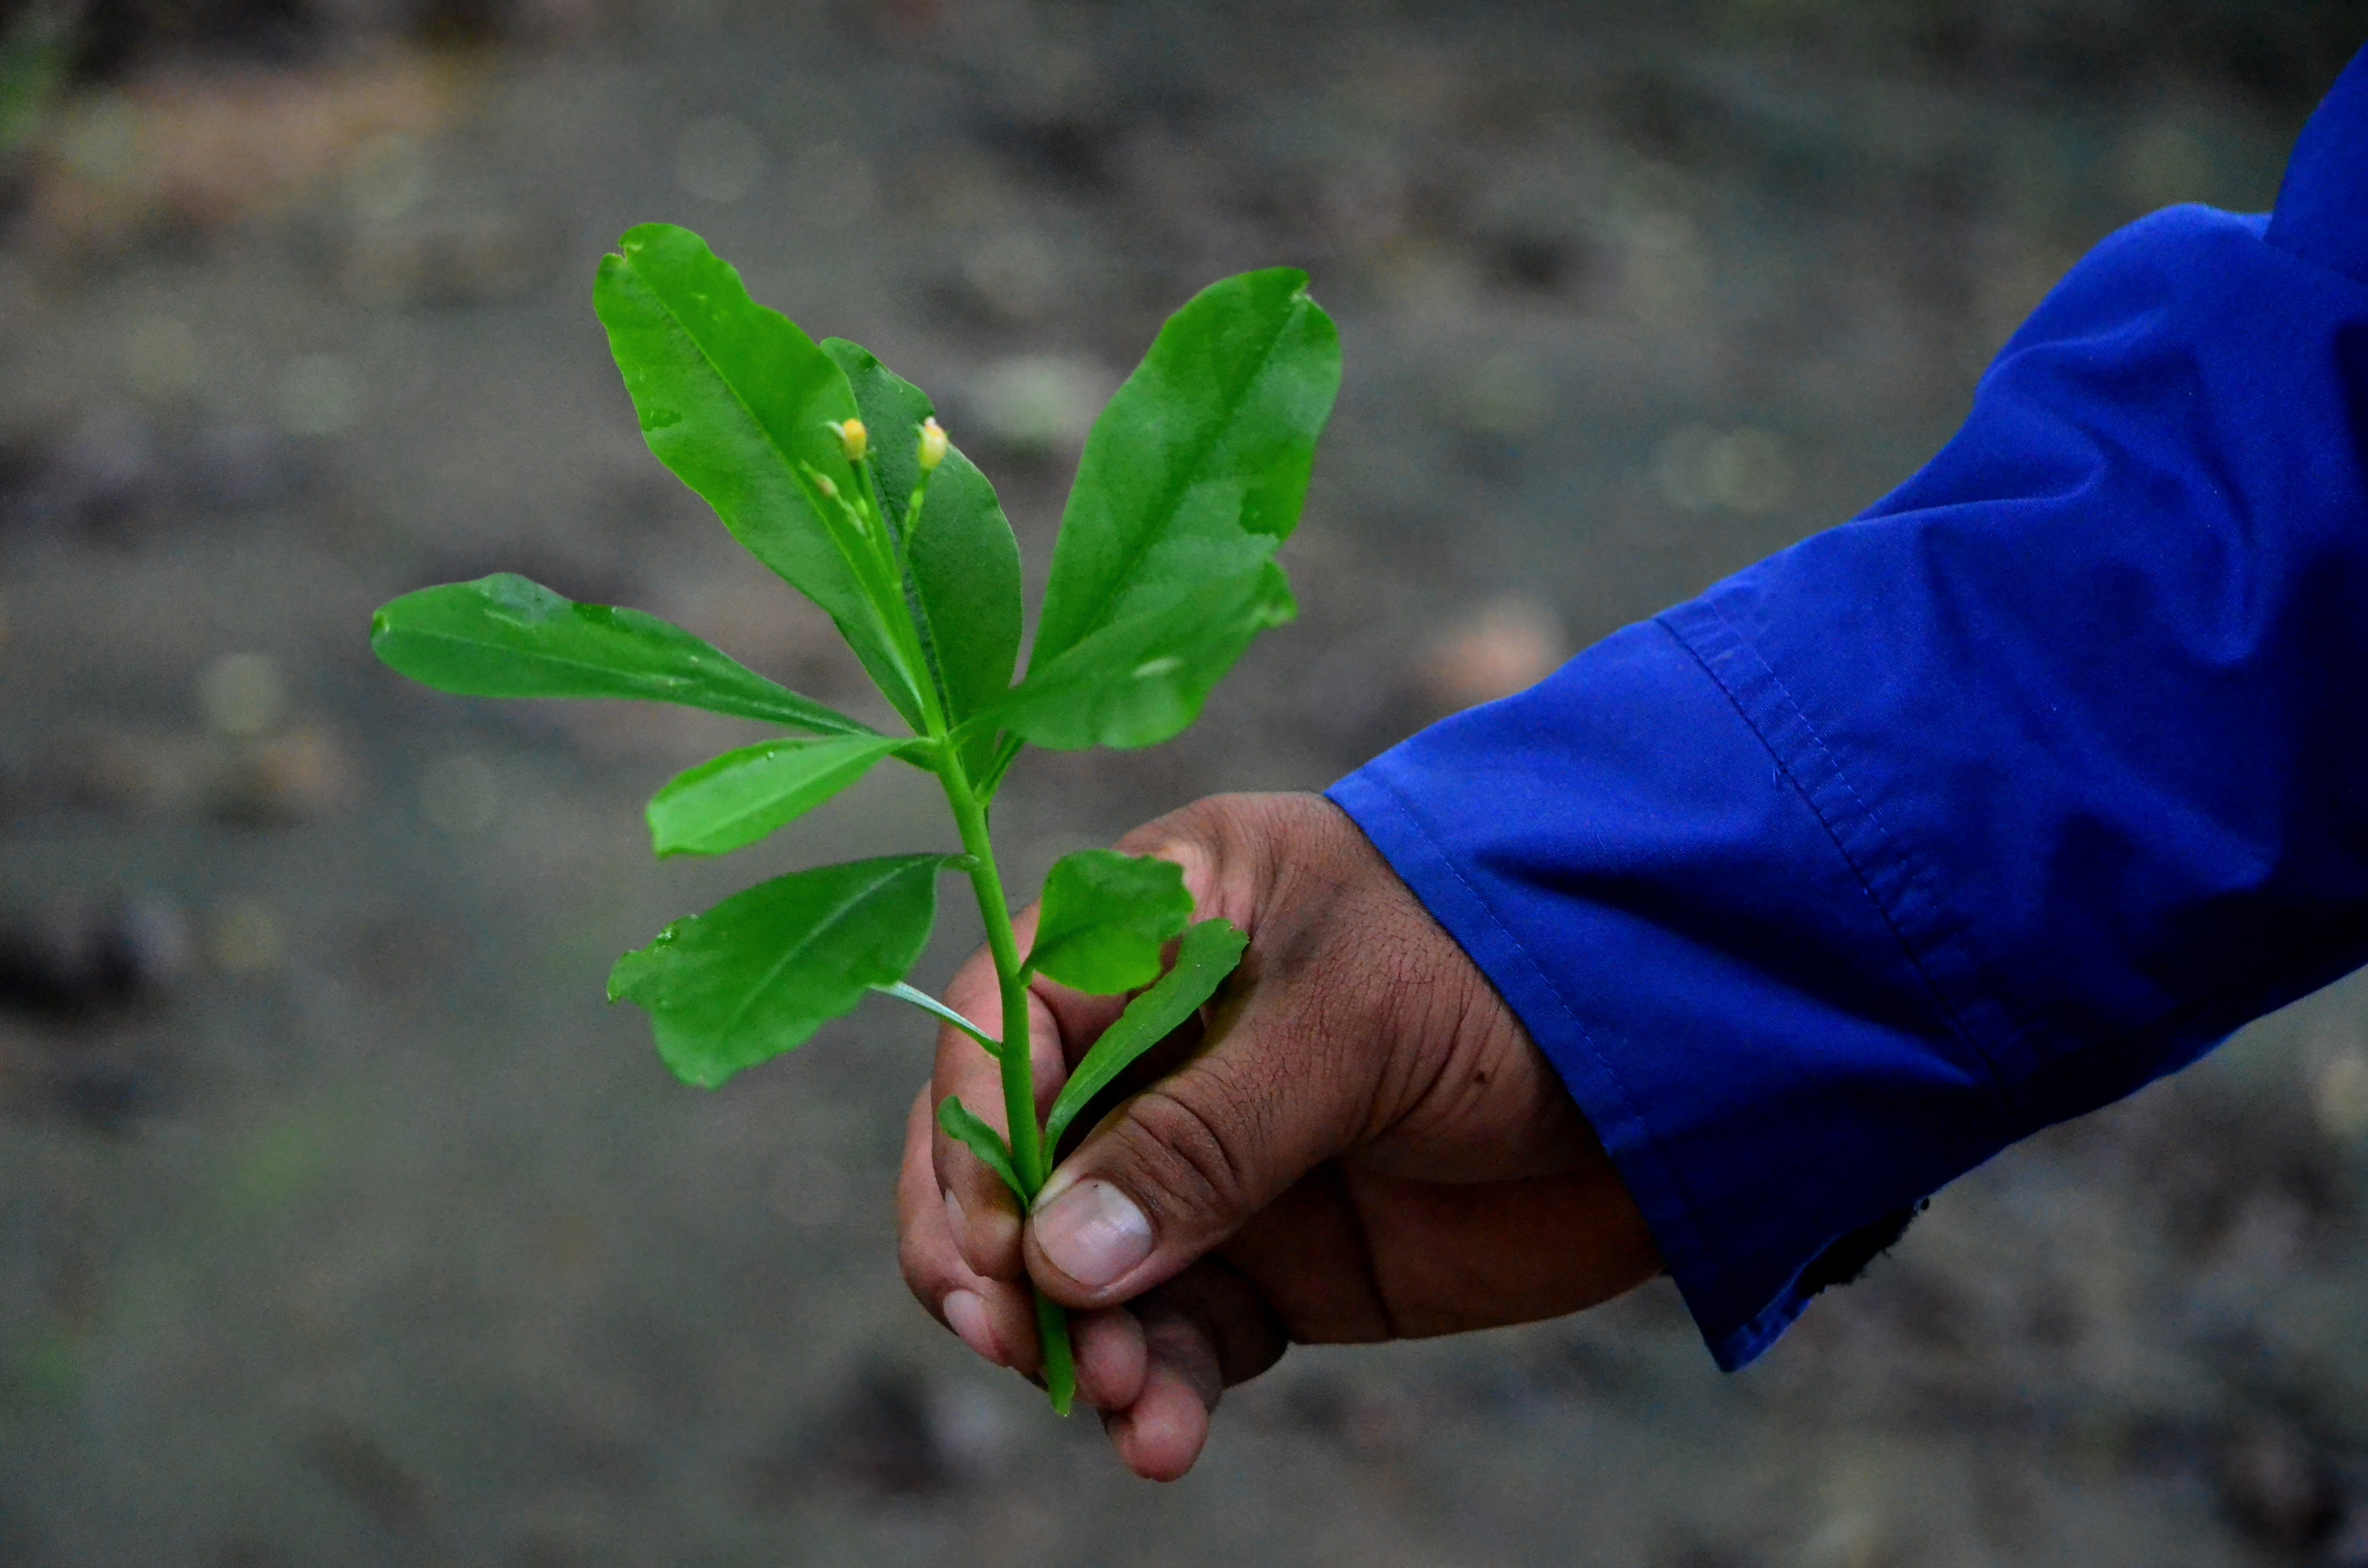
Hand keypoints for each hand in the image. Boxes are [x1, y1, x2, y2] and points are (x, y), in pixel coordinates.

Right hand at [897, 792, 1660, 1479]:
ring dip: (1085, 1344)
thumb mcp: (1346, 1027)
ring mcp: (1216, 1162)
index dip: (971, 1140)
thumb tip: (1056, 1260)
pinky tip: (1162, 1439)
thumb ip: (1201, 1139)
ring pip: (1089, 1270)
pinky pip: (1182, 1336)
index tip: (992, 1244)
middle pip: (1016, 1162)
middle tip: (1018, 1344)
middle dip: (1000, 1259)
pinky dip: (1160, 1391)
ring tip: (1125, 1402)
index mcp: (1151, 927)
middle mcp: (1159, 1046)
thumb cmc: (1502, 967)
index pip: (1001, 1030)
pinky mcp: (1280, 1261)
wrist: (1683, 1052)